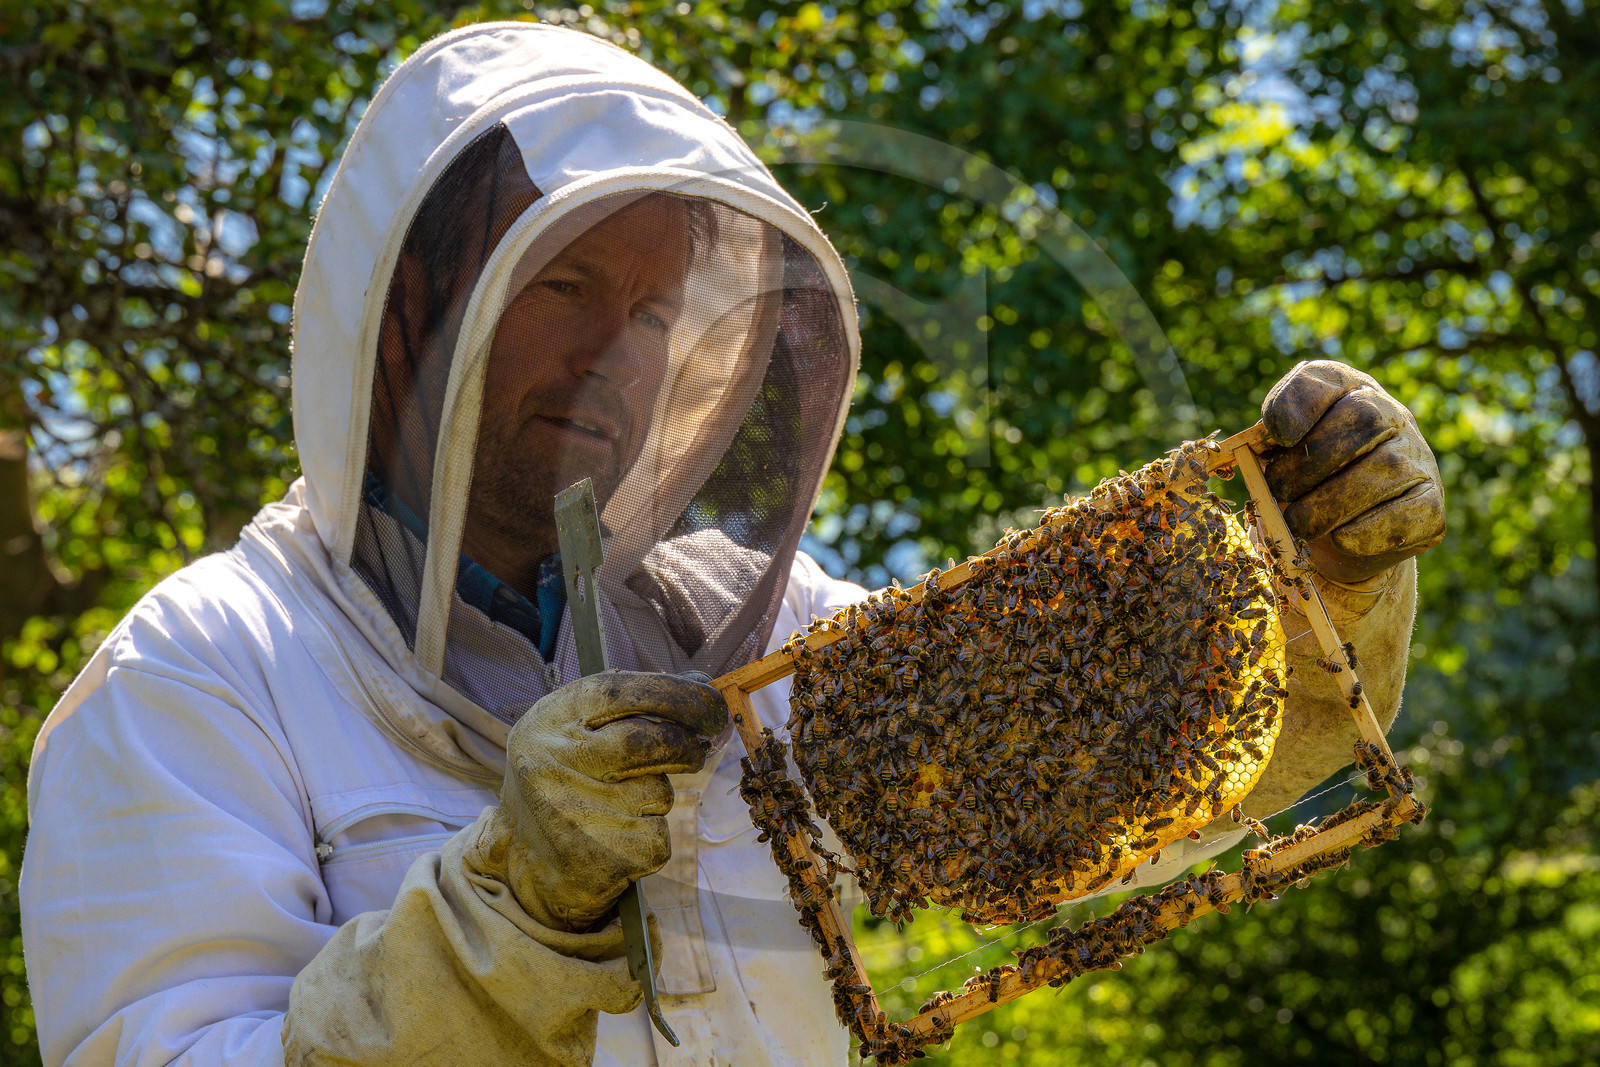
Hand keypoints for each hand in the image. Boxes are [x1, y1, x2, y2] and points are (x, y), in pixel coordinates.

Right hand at [490, 671, 728, 931]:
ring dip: (658, 795)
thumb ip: (632, 703)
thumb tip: (704, 684)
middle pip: (653, 742)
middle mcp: (557, 761)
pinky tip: (618, 835)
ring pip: (659, 793)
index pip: (623, 691)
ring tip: (622, 803)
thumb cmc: (567, 777)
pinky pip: (658, 834)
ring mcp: (577, 812)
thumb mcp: (576, 727)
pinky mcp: (602, 856)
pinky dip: (652, 833)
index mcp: (551, 719)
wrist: (527, 860)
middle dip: (687, 745)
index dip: (679, 694)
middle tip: (696, 750)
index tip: (711, 705)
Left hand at [1260, 360, 1444, 583]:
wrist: (1340, 539)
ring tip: (1300, 523)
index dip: (1295, 404)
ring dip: (1328, 504)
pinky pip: (1404, 515)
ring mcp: (1418, 460)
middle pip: (1363, 419)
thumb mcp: (1279, 458)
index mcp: (1345, 392)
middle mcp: (1392, 416)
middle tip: (1280, 490)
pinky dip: (1362, 531)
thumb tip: (1250, 451)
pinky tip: (1339, 537)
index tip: (1276, 437)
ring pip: (1385, 469)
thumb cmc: (1303, 486)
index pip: (1324, 378)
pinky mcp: (1431, 507)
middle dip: (1309, 461)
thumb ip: (1264, 445)